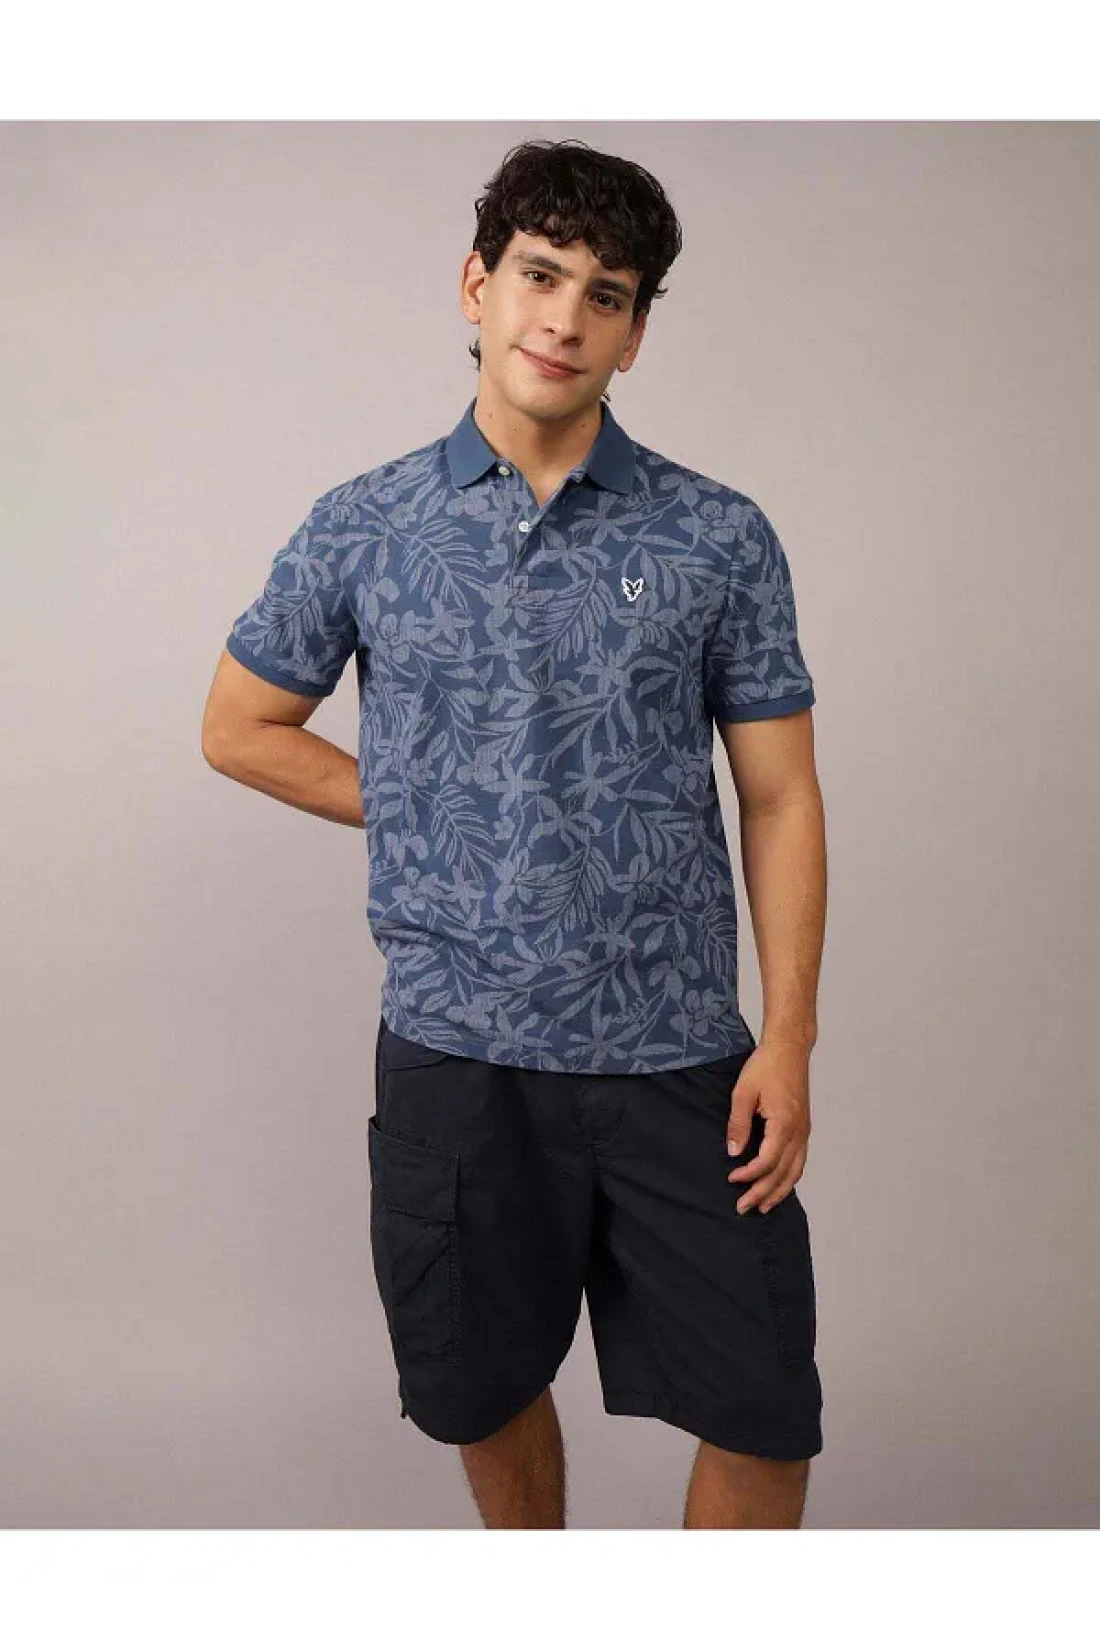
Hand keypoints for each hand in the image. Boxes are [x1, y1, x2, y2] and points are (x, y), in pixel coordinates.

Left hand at [725, 1039, 811, 1213]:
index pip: (767, 1161)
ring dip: (779, 1191)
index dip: (749, 1175)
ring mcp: (804, 1131)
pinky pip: (800, 1161)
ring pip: (795, 1171)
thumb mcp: (743, 1092)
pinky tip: (780, 1185)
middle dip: (762, 1193)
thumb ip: (738, 1124)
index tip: (732, 1179)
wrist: (789, 1049)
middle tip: (743, 1208)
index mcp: (784, 1124)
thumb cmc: (766, 1066)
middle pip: (782, 1173)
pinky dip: (790, 1177)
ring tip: (763, 1207)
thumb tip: (733, 1152)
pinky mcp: (804, 1128)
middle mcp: (799, 1132)